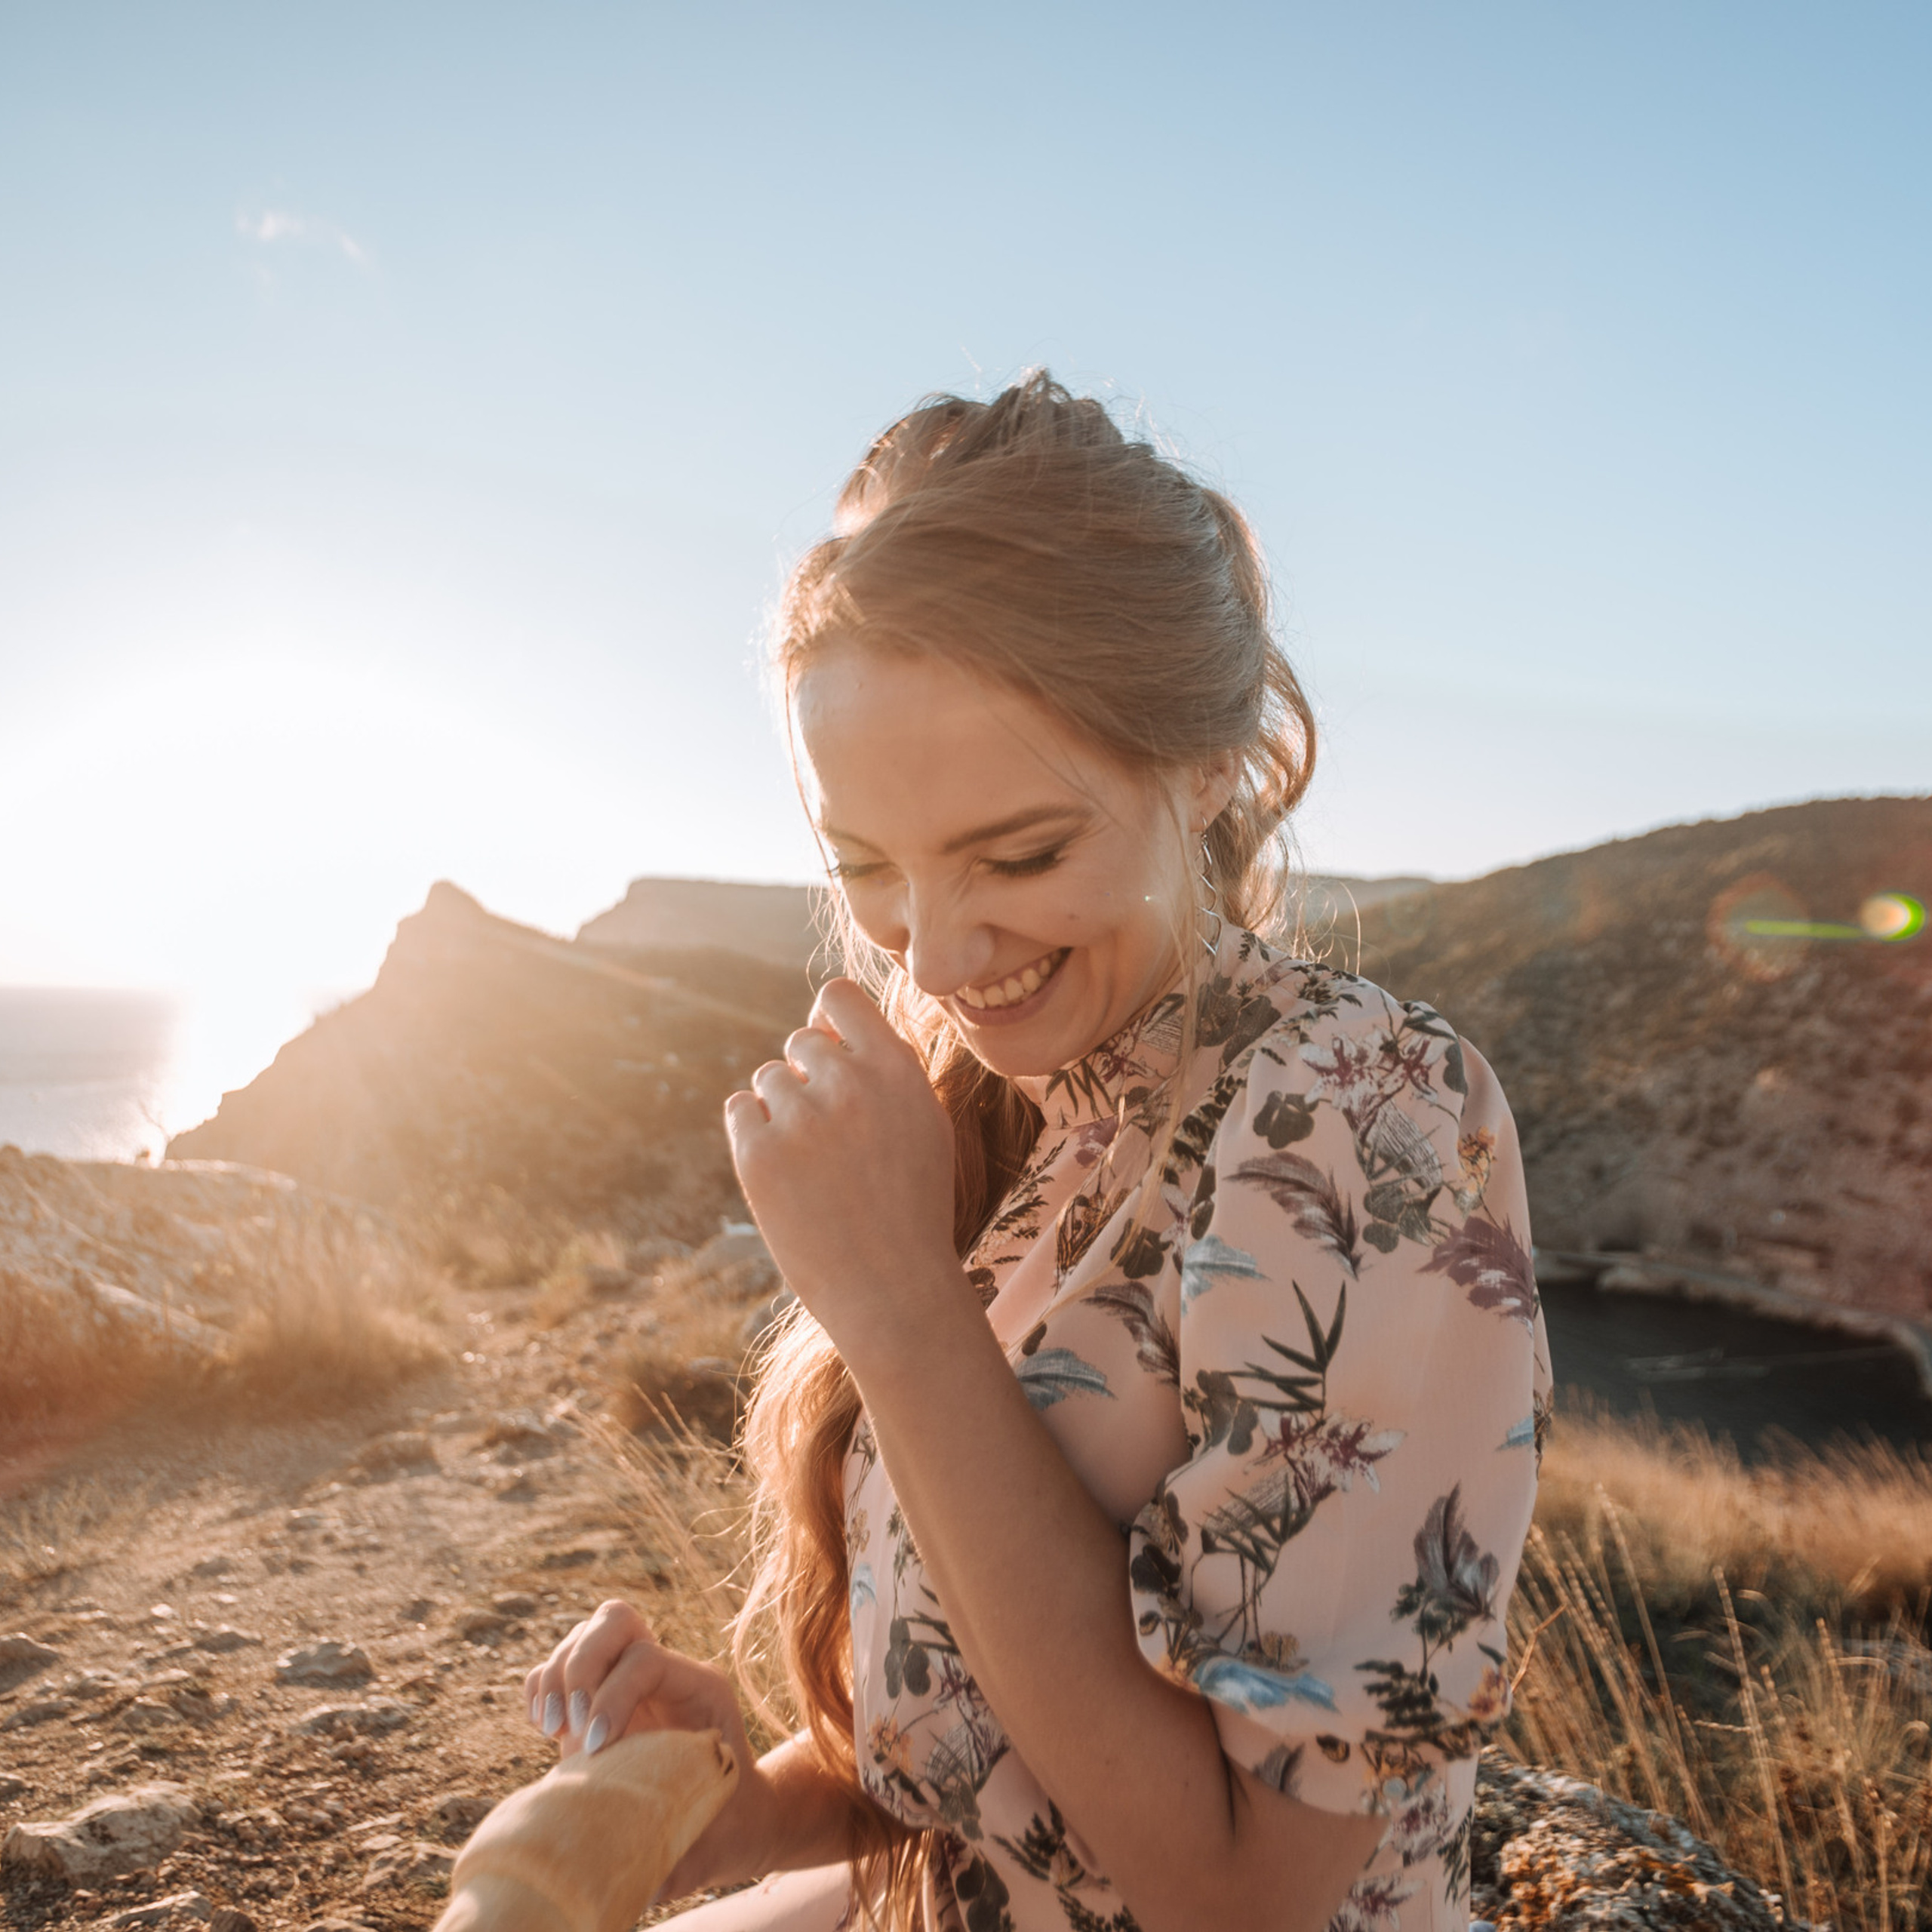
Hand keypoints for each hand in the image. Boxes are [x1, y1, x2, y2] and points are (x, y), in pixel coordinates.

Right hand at [521, 1599, 775, 1898]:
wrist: (725, 1821)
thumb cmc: (723, 1826)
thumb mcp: (711, 1836)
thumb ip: (685, 1851)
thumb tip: (649, 1883)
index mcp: (698, 1687)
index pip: (647, 1658)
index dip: (613, 1695)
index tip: (596, 1749)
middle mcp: (662, 1673)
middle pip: (615, 1619)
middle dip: (581, 1664)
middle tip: (571, 1727)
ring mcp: (624, 1682)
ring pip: (582, 1635)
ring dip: (555, 1677)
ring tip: (553, 1731)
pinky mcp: (592, 1703)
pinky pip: (556, 1666)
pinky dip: (540, 1687)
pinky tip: (545, 1728)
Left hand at [724, 978, 964, 1358]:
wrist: (891, 1289)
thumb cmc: (911, 1205)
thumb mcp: (922, 1123)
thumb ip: (881, 1066)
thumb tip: (821, 1020)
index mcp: (896, 1069)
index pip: (837, 997)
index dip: (830, 1023)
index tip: (834, 1056)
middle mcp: (849, 1083)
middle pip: (800, 1041)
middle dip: (809, 1077)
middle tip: (832, 1136)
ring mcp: (800, 1119)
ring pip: (768, 1078)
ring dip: (782, 1110)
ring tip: (815, 1164)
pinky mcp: (758, 1154)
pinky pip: (739, 1109)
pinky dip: (754, 1133)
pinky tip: (785, 1172)